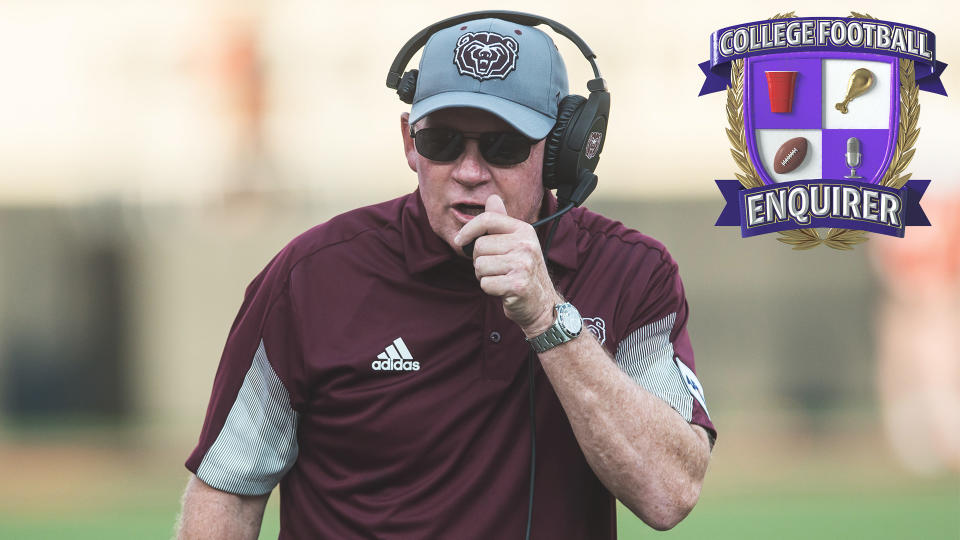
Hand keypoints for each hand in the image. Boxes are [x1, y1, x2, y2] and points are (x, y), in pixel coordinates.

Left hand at [454, 194, 560, 335]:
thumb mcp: (516, 242)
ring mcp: (523, 264)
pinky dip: (489, 289)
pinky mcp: (518, 285)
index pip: (488, 219)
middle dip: (480, 260)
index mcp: (524, 230)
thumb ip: (501, 221)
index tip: (459, 240)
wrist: (541, 303)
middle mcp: (526, 244)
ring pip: (480, 266)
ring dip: (484, 276)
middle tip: (495, 268)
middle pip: (480, 246)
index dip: (468, 229)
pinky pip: (485, 284)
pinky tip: (503, 290)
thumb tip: (492, 197)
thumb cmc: (522, 271)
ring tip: (500, 278)